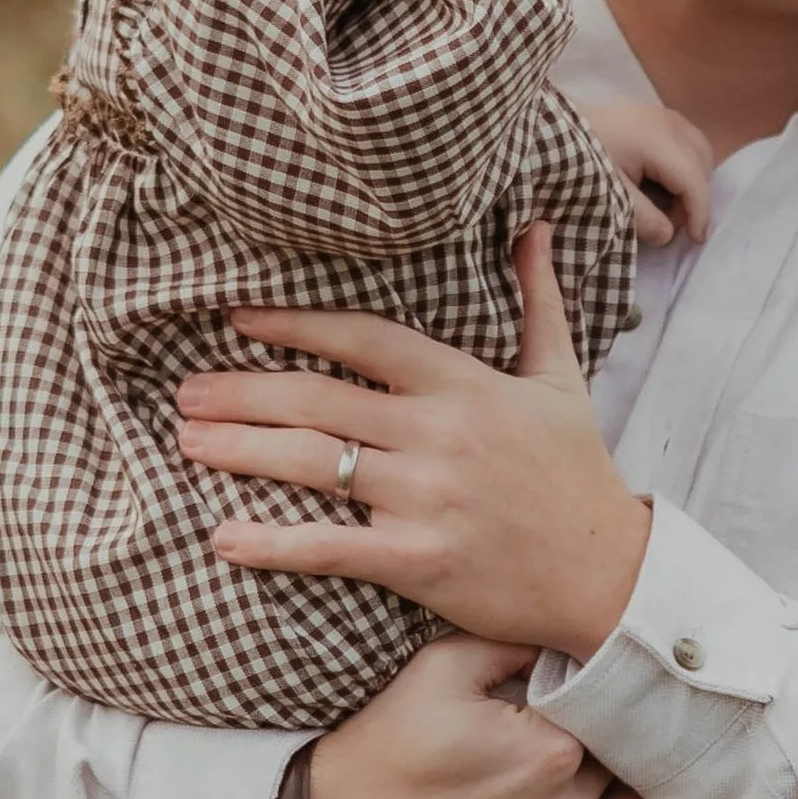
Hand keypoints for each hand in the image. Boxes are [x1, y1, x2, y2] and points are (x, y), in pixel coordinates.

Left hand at [178, 225, 653, 661]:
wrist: (610, 574)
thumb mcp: (561, 378)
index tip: (238, 318)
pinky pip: (331, 548)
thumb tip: (533, 224)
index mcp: (466, 384)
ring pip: (314, 465)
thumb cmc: (578, 473)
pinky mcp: (420, 562)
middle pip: (320, 400)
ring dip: (241, 450)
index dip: (297, 324)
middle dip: (244, 392)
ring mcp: (427, 499)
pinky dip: (273, 544)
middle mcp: (440, 434)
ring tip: (188, 441)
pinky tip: (223, 537)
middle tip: (187, 390)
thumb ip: (539, 299)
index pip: (365, 339)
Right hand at [306, 629, 659, 798]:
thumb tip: (562, 635)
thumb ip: (512, 641)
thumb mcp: (439, 666)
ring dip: (627, 793)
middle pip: (624, 765)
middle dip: (612, 741)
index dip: (599, 695)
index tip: (586, 686)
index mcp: (550, 748)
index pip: (610, 710)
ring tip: (611, 769)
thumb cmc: (380, 747)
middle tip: (592, 724)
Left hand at [570, 96, 713, 245]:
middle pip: (702, 164)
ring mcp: (663, 114)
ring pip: (699, 152)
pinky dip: (684, 165)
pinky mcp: (656, 114)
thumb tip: (669, 235)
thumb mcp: (608, 196)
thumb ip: (643, 219)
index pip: (693, 181)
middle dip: (694, 197)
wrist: (551, 128)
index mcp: (658, 140)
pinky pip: (687, 142)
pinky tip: (662, 182)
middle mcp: (668, 122)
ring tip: (666, 203)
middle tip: (670, 221)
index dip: (699, 214)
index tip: (696, 241)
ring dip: (691, 180)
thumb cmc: (577, 162)